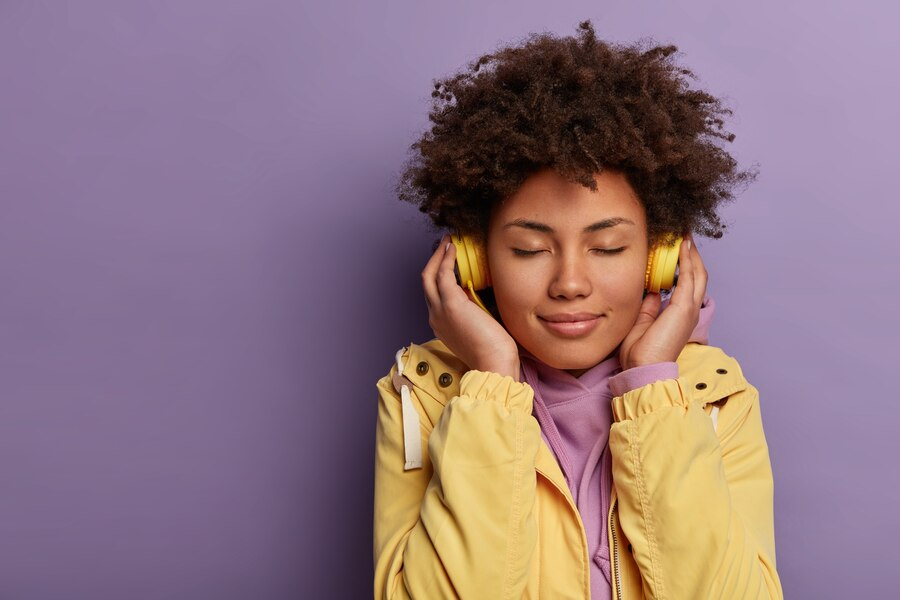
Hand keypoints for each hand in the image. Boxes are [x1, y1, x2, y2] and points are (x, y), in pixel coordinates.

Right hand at [422, 234, 520, 378]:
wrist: (493, 365)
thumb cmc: (494, 352)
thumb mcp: (479, 329)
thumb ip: (475, 312)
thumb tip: (481, 295)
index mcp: (441, 325)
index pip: (435, 294)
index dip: (440, 276)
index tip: (450, 262)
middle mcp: (435, 316)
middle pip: (426, 282)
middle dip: (434, 260)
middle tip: (445, 245)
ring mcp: (440, 310)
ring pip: (430, 275)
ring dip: (438, 255)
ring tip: (449, 241)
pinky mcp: (451, 304)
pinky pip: (443, 274)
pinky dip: (446, 259)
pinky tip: (454, 249)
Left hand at [618, 232, 707, 369]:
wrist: (643, 369)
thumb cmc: (640, 352)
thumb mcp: (643, 321)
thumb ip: (650, 305)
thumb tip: (652, 290)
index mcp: (680, 314)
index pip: (687, 283)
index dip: (684, 265)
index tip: (675, 249)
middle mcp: (689, 310)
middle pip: (697, 275)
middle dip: (691, 254)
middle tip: (683, 235)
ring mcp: (689, 308)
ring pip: (697, 273)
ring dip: (691, 252)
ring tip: (684, 234)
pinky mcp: (684, 308)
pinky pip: (689, 277)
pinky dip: (687, 260)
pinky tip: (682, 246)